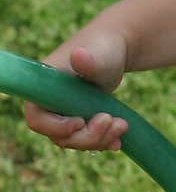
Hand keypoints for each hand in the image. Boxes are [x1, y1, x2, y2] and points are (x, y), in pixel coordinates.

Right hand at [22, 33, 128, 151]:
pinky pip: (86, 139)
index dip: (56, 127)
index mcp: (42, 88)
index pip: (37, 119)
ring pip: (75, 140)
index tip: (79, 121)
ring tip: (122, 124)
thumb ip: (87, 60)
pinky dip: (102, 142)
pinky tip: (118, 140)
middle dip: (87, 136)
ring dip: (98, 139)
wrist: (114, 51)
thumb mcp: (98, 57)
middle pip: (59, 136)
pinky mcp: (79, 120)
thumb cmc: (103, 49)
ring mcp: (63, 114)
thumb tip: (78, 54)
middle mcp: (48, 104)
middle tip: (110, 120)